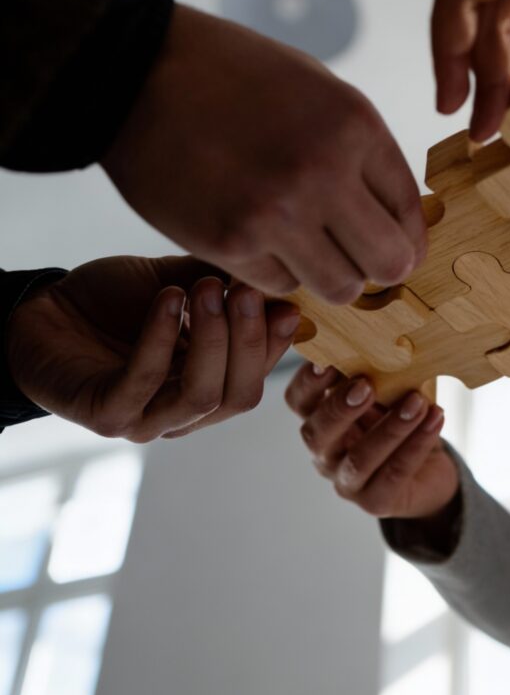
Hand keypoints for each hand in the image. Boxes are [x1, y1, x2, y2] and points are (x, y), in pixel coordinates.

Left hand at [6, 255, 298, 440]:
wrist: (38, 312)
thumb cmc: (111, 303)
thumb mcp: (178, 283)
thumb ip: (222, 283)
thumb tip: (276, 274)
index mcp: (208, 386)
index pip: (258, 375)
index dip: (276, 344)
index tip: (287, 301)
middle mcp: (182, 413)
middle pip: (239, 396)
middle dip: (250, 342)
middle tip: (246, 291)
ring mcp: (146, 420)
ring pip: (202, 396)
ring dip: (213, 340)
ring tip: (207, 290)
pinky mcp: (106, 415)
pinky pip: (144, 382)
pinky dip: (160, 338)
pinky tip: (168, 299)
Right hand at [101, 6, 426, 303]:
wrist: (136, 70)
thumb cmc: (236, 76)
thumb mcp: (322, 91)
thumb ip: (365, 153)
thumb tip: (401, 219)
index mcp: (355, 127)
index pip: (411, 215)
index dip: (407, 239)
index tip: (395, 245)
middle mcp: (323, 174)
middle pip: (388, 265)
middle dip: (380, 268)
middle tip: (360, 259)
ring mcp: (275, 214)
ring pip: (340, 289)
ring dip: (329, 275)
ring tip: (308, 247)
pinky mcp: (228, 243)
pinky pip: (281, 286)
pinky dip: (276, 270)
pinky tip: (258, 236)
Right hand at [285, 365, 455, 517]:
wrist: (429, 472)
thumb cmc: (399, 421)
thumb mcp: (387, 392)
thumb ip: (378, 371)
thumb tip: (390, 336)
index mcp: (319, 419)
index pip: (298, 401)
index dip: (308, 383)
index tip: (328, 361)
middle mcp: (325, 453)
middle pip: (317, 433)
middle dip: (340, 408)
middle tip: (367, 385)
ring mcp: (347, 482)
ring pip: (360, 458)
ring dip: (391, 427)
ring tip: (417, 402)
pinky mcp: (376, 501)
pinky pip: (395, 473)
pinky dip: (417, 444)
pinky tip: (435, 419)